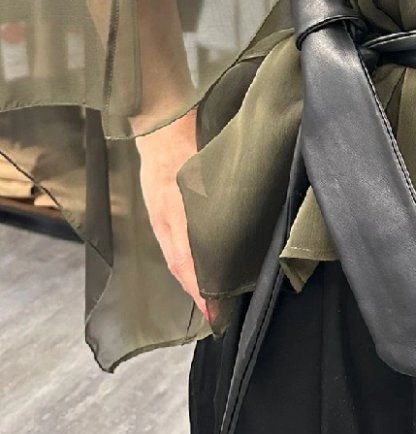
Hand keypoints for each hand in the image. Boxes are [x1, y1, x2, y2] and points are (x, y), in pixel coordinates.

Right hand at [136, 108, 212, 325]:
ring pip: (174, 256)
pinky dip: (180, 262)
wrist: (161, 118)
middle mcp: (166, 217)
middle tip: (217, 315)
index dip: (201, 287)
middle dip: (197, 292)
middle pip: (181, 264)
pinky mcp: (156, 208)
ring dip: (189, 280)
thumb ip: (223, 193)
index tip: (216, 310)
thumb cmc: (194, 136)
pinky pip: (168, 243)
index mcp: (179, 209)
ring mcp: (158, 213)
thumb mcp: (209, 166)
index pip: (188, 260)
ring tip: (208, 301)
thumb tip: (241, 218)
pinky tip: (192, 269)